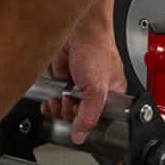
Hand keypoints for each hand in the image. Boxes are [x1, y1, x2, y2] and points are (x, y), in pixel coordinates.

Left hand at [42, 23, 126, 144]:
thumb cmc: (96, 49)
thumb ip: (89, 115)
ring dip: (60, 108)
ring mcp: (79, 86)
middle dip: (71, 114)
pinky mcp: (64, 80)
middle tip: (70, 104)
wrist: (79, 29)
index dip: (87, 125)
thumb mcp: (97, 89)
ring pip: (66, 110)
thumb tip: (80, 135)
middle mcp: (96, 92)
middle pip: (80, 118)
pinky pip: (56, 99)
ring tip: (62, 99)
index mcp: (113, 95)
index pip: (101, 121)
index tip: (79, 122)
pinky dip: (51, 102)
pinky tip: (52, 99)